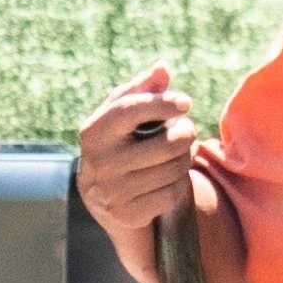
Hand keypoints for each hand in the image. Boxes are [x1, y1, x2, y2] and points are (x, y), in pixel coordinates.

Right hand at [76, 65, 202, 244]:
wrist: (100, 196)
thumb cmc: (118, 141)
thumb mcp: (121, 114)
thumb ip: (142, 90)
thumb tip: (163, 68)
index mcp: (94, 131)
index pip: (130, 110)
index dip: (163, 103)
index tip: (186, 103)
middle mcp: (100, 162)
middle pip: (165, 143)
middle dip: (186, 133)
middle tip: (188, 129)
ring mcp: (112, 191)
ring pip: (173, 169)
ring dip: (185, 158)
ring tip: (181, 151)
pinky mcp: (128, 214)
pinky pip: (172, 194)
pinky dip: (180, 183)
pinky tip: (173, 175)